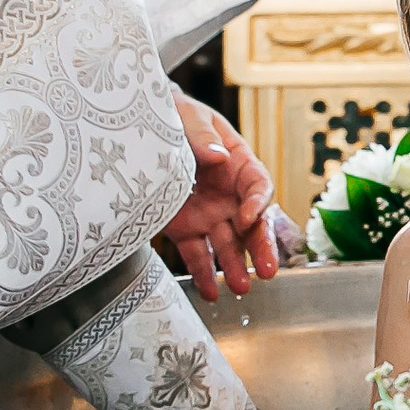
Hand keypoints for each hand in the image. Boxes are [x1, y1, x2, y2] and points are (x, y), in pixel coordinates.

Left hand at [161, 89, 278, 299]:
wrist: (141, 128)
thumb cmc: (174, 115)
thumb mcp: (187, 116)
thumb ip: (201, 135)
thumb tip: (218, 155)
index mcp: (237, 162)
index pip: (258, 185)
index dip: (258, 202)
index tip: (249, 216)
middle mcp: (229, 193)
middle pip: (251, 223)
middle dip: (260, 246)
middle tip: (268, 270)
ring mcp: (209, 213)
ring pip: (228, 244)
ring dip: (235, 267)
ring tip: (240, 289)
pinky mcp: (184, 228)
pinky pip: (196, 253)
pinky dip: (203, 274)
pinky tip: (209, 293)